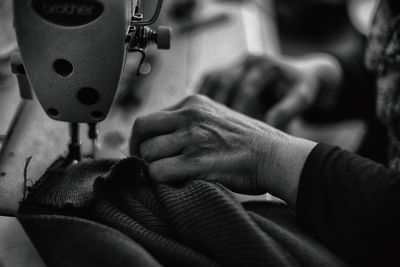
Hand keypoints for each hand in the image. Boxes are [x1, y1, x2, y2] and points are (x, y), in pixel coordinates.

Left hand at [130, 95, 315, 205]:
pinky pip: (157, 172)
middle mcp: (189, 114)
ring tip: (167, 175)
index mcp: (193, 102)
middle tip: (148, 164)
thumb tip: (164, 138)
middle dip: (139, 149)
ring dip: (152, 168)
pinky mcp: (196, 161)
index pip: (150, 118)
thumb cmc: (248, 141)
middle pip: (141, 129)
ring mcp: (192, 137)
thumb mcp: (217, 118)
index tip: (152, 152)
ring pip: (147, 153)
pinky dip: (160, 182)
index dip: (145, 138)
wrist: (275, 155)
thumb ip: (191, 122)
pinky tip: (175, 183)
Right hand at [199, 53, 341, 128]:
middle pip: (223, 80)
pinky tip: (196, 113)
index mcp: (266, 64)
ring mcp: (237, 63)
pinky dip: (202, 96)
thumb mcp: (303, 98)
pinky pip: (209, 81)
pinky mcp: (229, 69)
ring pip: (212, 78)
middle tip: (211, 128)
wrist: (300, 76)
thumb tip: (270, 123)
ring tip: (197, 121)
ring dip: (203, 99)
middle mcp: (248, 60)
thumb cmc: (303, 89)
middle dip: (216, 105)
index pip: (245, 88)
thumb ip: (288, 109)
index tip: (232, 131)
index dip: (238, 109)